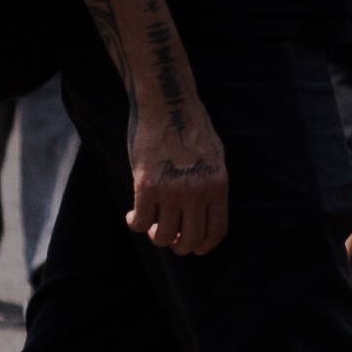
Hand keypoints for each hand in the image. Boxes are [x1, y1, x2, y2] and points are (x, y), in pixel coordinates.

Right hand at [124, 105, 230, 255]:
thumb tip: (203, 214)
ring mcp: (172, 191)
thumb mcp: (214, 158)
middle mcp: (197, 192)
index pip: (216, 231)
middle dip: (179, 246)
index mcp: (217, 185)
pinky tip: (133, 216)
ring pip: (163, 236)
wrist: (168, 104)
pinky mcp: (147, 186)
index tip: (194, 246)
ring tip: (151, 225)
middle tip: (170, 237)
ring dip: (156, 236)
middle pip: (190, 240)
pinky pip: (140, 222)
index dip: (204, 245)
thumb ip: (210, 186)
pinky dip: (135, 224)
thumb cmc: (191, 129)